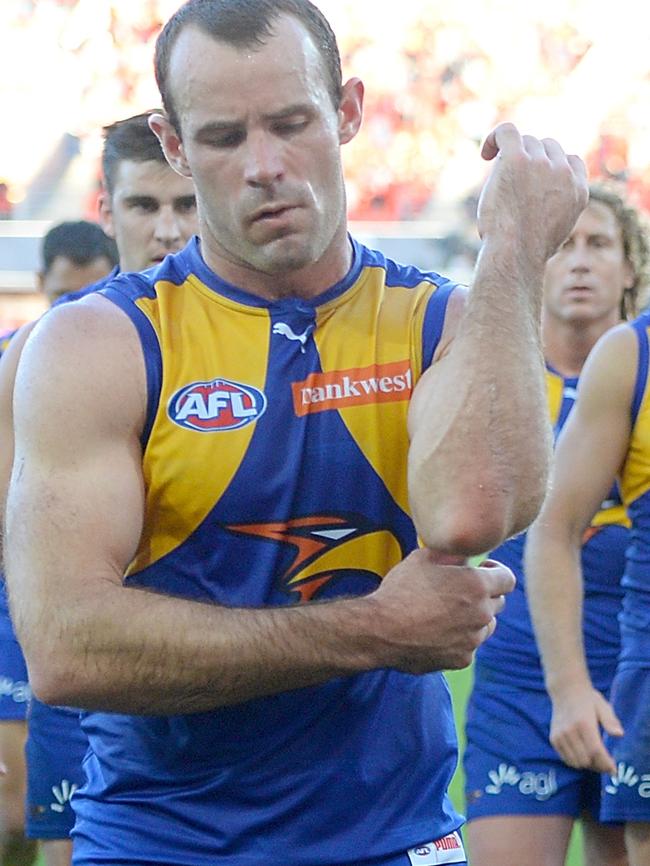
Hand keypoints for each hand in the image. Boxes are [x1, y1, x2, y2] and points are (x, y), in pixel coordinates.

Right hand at [368, 549, 514, 671]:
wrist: (380, 630)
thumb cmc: (400, 590)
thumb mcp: (423, 558)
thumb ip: (452, 555)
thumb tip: (466, 555)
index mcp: (477, 585)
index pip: (508, 578)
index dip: (496, 571)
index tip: (483, 569)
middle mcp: (482, 613)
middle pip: (498, 602)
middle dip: (484, 594)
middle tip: (459, 591)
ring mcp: (473, 639)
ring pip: (486, 626)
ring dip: (474, 618)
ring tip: (446, 614)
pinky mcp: (462, 659)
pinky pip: (469, 646)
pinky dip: (459, 639)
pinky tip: (436, 632)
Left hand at [477, 122, 587, 270]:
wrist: (516, 254)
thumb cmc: (527, 254)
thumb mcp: (554, 236)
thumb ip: (555, 215)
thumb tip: (544, 216)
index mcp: (579, 190)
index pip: (570, 161)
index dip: (550, 166)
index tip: (531, 182)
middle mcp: (563, 172)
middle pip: (546, 147)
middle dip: (529, 161)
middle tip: (510, 186)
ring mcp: (541, 163)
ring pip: (526, 141)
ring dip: (511, 156)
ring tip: (497, 182)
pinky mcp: (517, 159)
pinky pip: (506, 131)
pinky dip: (494, 138)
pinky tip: (485, 154)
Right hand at [549, 683, 622, 773]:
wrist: (565, 690)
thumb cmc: (588, 699)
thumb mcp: (603, 706)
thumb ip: (611, 721)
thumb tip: (619, 734)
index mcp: (584, 722)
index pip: (595, 751)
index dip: (605, 763)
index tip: (614, 770)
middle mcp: (569, 730)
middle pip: (586, 760)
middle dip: (598, 766)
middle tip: (606, 763)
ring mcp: (560, 735)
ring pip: (575, 762)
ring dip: (587, 765)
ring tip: (595, 760)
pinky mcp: (554, 738)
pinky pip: (566, 759)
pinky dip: (576, 761)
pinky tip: (583, 755)